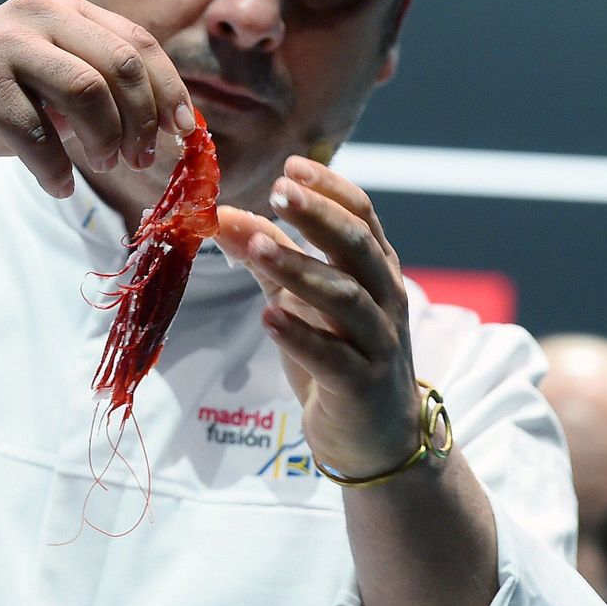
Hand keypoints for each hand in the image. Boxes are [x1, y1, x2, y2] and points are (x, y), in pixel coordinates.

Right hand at [0, 0, 196, 196]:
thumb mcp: (46, 84)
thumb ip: (96, 92)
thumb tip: (162, 133)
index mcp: (62, 8)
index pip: (138, 42)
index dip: (169, 90)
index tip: (183, 134)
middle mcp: (38, 13)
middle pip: (121, 63)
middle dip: (143, 119)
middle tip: (142, 160)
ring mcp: (7, 45)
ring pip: (87, 90)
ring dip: (106, 139)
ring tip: (104, 168)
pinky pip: (36, 132)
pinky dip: (56, 167)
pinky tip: (59, 186)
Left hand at [216, 156, 420, 477]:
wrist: (377, 438)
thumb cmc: (339, 355)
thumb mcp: (301, 299)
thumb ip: (267, 256)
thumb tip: (221, 215)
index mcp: (375, 271)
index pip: (363, 216)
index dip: (330, 189)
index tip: (292, 167)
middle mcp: (385, 300)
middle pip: (358, 248)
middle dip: (320, 217)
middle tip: (279, 191)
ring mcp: (378, 343)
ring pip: (345, 299)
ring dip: (301, 270)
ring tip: (259, 249)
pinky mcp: (362, 385)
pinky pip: (334, 357)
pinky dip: (301, 336)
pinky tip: (268, 318)